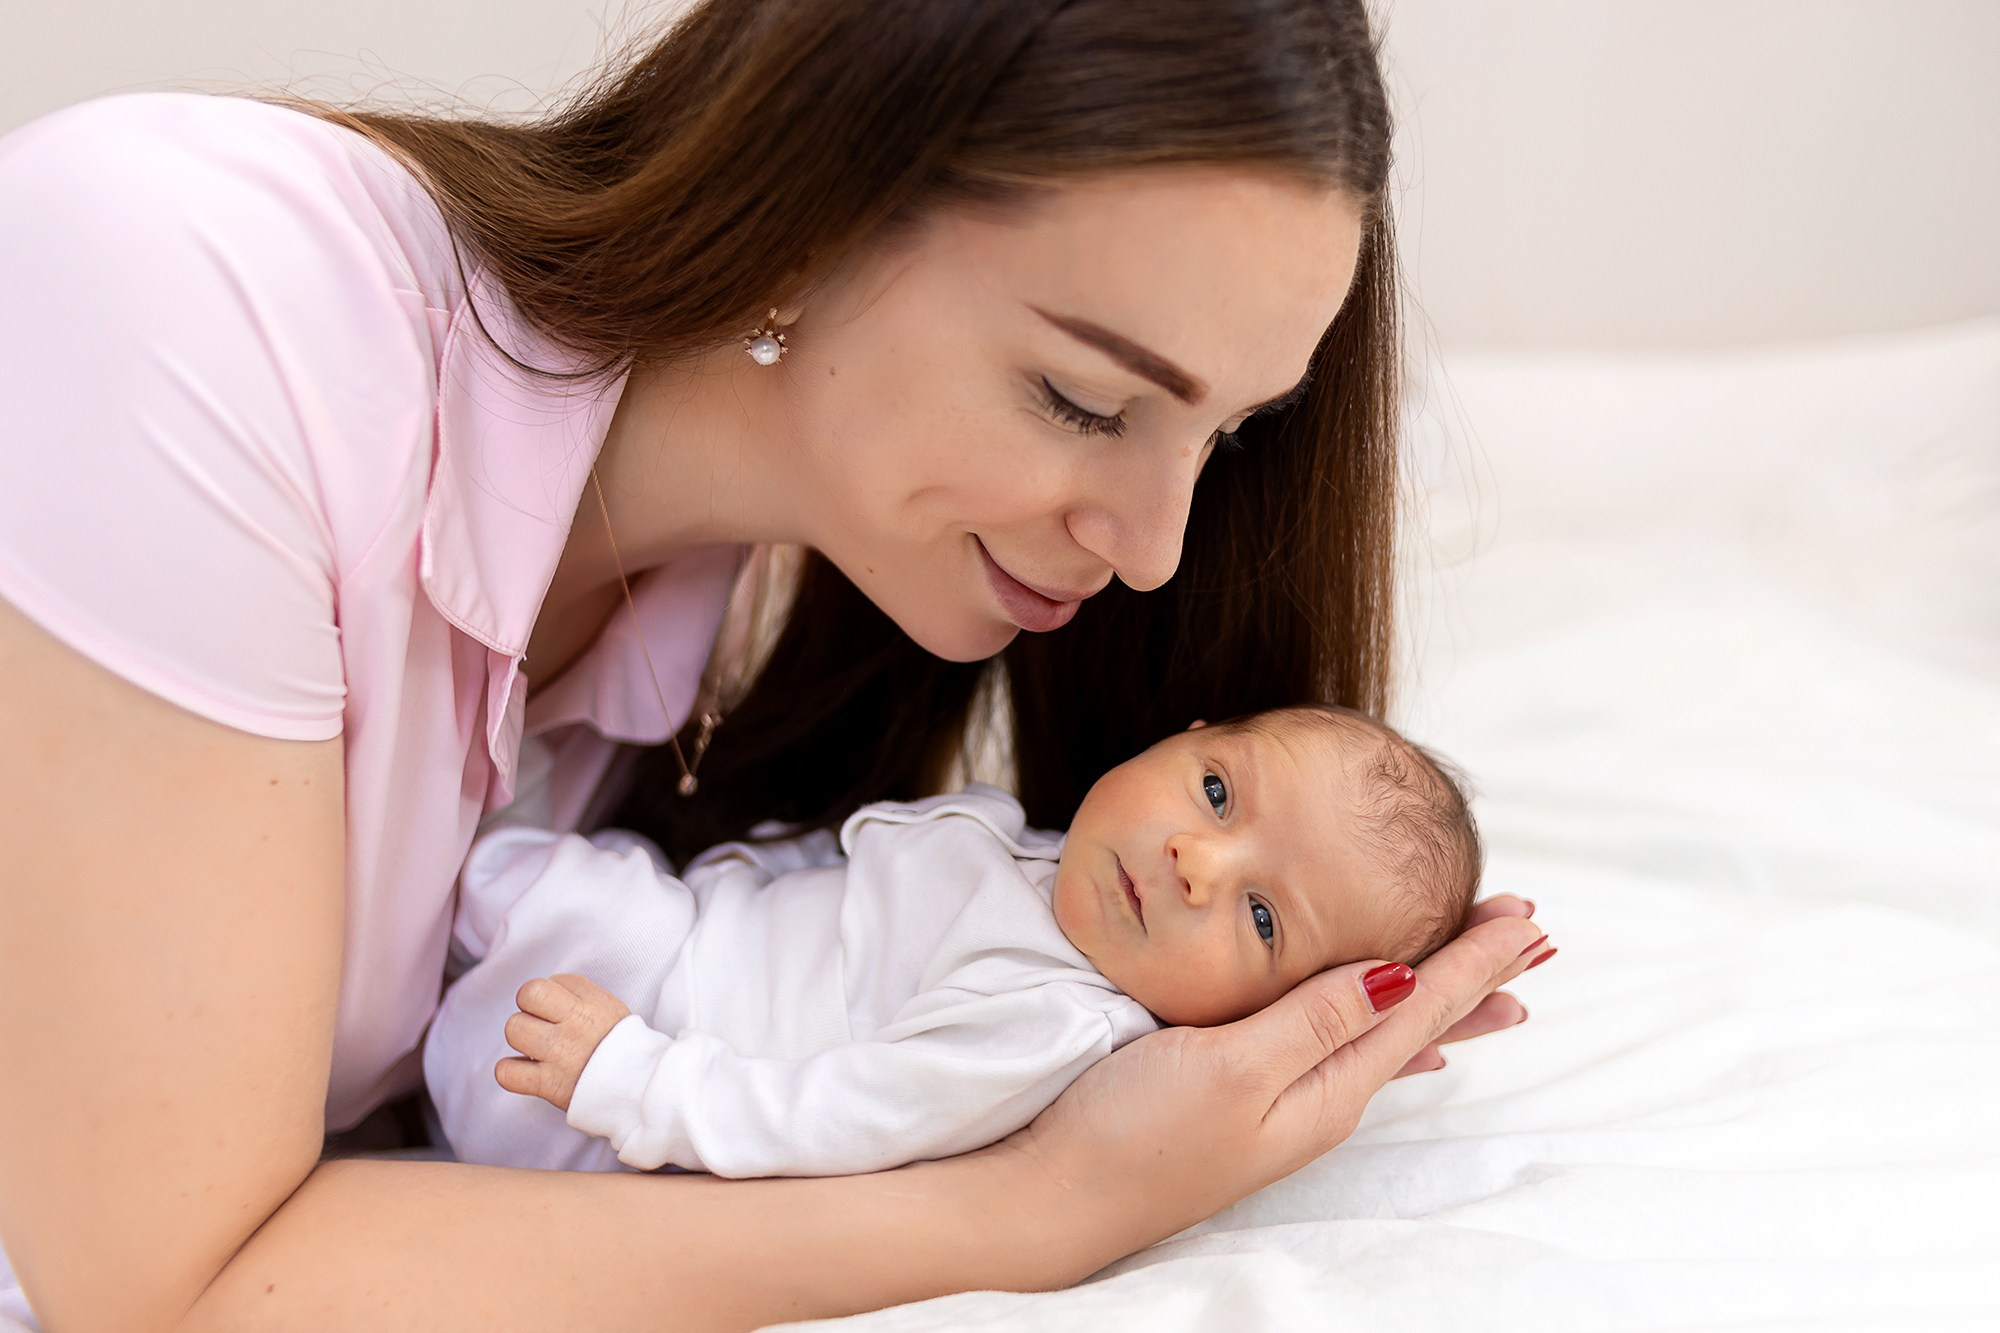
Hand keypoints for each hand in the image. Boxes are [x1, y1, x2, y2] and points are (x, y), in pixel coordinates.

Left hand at [494, 973, 631, 1112]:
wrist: (641, 1089)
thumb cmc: (624, 1048)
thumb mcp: (611, 1010)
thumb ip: (582, 997)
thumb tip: (551, 990)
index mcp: (592, 1003)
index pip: (553, 981)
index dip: (553, 995)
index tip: (563, 1011)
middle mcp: (574, 1024)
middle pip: (528, 994)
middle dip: (530, 1009)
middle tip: (544, 1026)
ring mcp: (559, 1054)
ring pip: (514, 1029)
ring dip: (521, 1039)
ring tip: (538, 1049)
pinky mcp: (549, 1084)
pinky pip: (507, 1072)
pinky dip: (510, 1072)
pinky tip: (526, 1072)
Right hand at [994, 907, 1548, 1251]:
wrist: (1054, 1200)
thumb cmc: (1132, 1135)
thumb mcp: (1231, 1070)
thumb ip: (1314, 1020)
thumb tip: (1403, 976)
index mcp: (1327, 1087)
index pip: (1423, 1008)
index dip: (1475, 960)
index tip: (1529, 919)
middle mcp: (1319, 1097)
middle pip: (1418, 1023)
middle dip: (1474, 975)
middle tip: (1532, 935)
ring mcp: (1284, 1102)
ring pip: (1384, 1036)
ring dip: (1440, 1000)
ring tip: (1494, 988)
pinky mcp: (1244, 1097)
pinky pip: (1340, 1051)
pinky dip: (1382, 1031)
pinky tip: (1401, 1045)